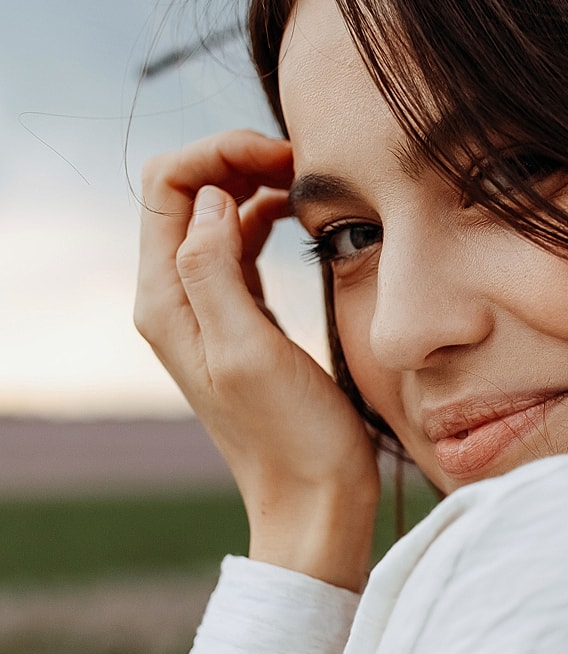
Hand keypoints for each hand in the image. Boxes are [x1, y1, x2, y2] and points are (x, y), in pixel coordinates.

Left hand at [135, 129, 379, 590]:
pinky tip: (302, 220)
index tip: (285, 159)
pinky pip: (241, 245)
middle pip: (187, 191)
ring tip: (308, 184)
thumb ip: (217, 269)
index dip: (221, 153)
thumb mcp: (250, 351)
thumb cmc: (292, 439)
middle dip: (237, 159)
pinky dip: (266, 218)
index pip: (168, 184)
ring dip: (254, 183)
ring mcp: (209, 309)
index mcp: (166, 301)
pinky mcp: (243, 319)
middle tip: (302, 165)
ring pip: (215, 212)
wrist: (314, 501)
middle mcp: (177, 299)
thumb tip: (216, 197)